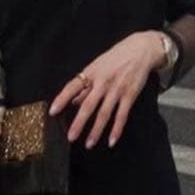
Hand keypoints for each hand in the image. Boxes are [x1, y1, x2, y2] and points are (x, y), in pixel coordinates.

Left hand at [48, 32, 163, 148]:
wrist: (141, 50)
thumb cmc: (116, 57)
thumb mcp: (97, 66)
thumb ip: (86, 85)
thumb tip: (73, 101)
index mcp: (91, 73)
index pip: (72, 87)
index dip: (62, 99)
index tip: (53, 111)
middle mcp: (102, 82)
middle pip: (88, 105)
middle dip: (79, 122)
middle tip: (71, 137)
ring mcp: (117, 89)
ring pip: (104, 113)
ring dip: (96, 130)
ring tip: (89, 144)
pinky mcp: (130, 95)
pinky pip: (121, 115)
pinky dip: (116, 129)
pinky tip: (111, 141)